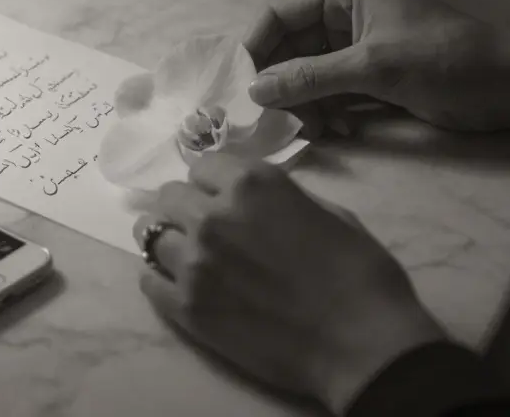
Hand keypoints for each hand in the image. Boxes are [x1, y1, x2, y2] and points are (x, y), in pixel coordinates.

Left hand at [135, 153, 446, 414]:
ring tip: (192, 256)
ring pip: (150, 234)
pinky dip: (160, 278)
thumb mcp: (328, 211)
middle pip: (170, 196)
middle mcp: (213, 215)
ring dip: (171, 240)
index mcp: (252, 183)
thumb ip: (279, 196)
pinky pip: (148, 280)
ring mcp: (193, 263)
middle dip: (187, 206)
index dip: (216, 182)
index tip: (224, 197)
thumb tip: (254, 198)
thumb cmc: (360, 273)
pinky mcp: (186, 308)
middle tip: (209, 228)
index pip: (204, 165)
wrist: (361, 344)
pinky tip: (180, 285)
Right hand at [242, 0, 509, 135]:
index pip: (280, 14)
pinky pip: (333, 92)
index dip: (255, 48)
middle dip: (283, 84)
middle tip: (272, 119)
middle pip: (292, 48)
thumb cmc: (446, 61)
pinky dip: (329, 112)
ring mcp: (362, 45)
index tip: (239, 86)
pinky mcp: (375, 76)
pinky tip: (336, 131)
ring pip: (310, 75)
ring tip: (315, 130)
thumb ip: (311, 78)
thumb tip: (254, 90)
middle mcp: (349, 13)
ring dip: (307, 104)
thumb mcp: (374, 68)